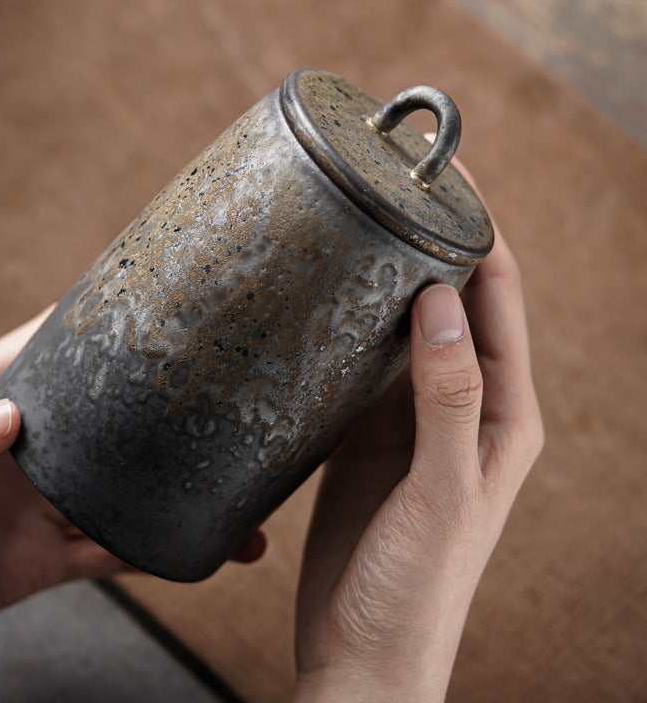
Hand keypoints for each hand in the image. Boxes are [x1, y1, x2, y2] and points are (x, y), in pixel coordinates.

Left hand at [0, 311, 265, 684]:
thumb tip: (11, 419)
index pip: (40, 351)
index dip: (92, 325)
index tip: (153, 308)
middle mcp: (14, 452)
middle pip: (99, 422)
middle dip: (155, 412)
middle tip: (218, 402)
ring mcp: (29, 507)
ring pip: (116, 491)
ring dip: (169, 492)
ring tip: (230, 497)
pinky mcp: (34, 563)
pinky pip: (104, 553)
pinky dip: (147, 551)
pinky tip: (189, 548)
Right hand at [293, 224, 542, 700]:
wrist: (364, 648)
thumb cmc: (418, 587)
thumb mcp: (443, 491)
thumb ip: (447, 397)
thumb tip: (442, 301)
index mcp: (501, 413)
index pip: (499, 299)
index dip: (481, 232)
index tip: (451, 177)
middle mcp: (461, 404)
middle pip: (452, 300)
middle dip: (430, 240)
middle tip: (390, 186)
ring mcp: (411, 416)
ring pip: (403, 325)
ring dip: (386, 278)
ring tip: (354, 226)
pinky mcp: (367, 432)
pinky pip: (362, 362)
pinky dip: (348, 325)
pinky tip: (323, 299)